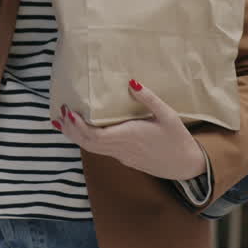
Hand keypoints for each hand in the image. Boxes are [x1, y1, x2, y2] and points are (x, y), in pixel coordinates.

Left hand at [56, 81, 207, 180]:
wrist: (187, 166)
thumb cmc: (178, 139)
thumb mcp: (167, 115)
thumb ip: (149, 99)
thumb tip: (131, 82)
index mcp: (128, 137)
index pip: (95, 136)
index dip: (78, 126)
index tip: (69, 111)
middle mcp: (121, 149)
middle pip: (87, 144)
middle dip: (71, 129)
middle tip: (61, 112)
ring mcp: (122, 157)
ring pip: (92, 149)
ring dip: (76, 136)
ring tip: (64, 121)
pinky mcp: (125, 160)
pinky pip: (101, 151)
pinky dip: (87, 141)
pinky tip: (83, 131)